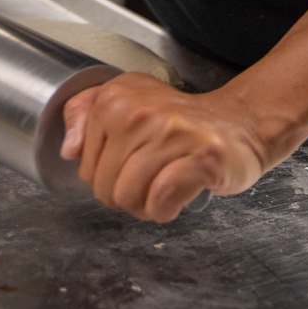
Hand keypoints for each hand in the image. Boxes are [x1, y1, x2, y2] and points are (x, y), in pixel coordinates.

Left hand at [60, 73, 267, 222]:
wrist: (239, 124)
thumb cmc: (179, 122)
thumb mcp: (126, 101)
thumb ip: (84, 114)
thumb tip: (68, 149)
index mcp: (116, 98)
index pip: (86, 169)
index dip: (107, 178)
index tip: (131, 165)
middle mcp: (142, 111)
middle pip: (106, 187)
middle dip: (126, 196)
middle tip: (151, 179)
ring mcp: (173, 133)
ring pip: (129, 197)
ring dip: (146, 207)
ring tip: (163, 189)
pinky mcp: (203, 157)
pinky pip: (160, 201)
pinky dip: (165, 210)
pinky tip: (177, 198)